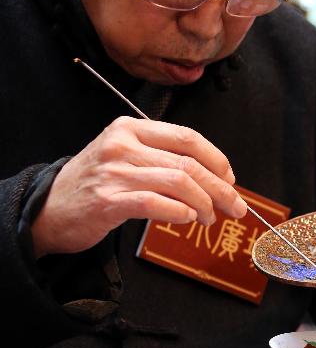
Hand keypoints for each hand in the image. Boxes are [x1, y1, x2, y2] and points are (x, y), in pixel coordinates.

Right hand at [30, 116, 246, 257]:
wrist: (48, 208)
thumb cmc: (94, 185)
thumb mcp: (124, 157)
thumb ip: (160, 159)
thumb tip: (212, 178)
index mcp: (131, 128)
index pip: (187, 137)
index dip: (217, 160)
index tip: (231, 180)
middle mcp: (123, 144)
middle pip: (188, 163)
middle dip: (220, 188)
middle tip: (235, 207)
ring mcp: (115, 171)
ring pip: (178, 182)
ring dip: (204, 204)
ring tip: (209, 217)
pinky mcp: (108, 200)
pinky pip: (156, 203)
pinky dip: (179, 212)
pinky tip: (187, 219)